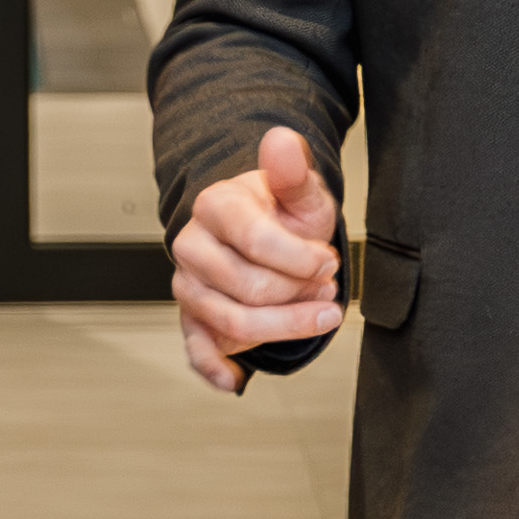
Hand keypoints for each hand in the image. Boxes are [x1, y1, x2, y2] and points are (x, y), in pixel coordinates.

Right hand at [169, 124, 345, 392]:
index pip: (255, 240)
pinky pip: (196, 350)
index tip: (328, 262)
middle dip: (299, 293)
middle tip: (327, 285)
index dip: (300, 259)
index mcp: (215, 206)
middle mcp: (193, 246)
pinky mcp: (192, 319)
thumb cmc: (282, 216)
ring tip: (317, 312)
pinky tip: (235, 378)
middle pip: (250, 288)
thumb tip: (281, 139)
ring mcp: (189, 285)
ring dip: (286, 325)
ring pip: (233, 321)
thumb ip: (293, 172)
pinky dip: (215, 368)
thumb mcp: (300, 194)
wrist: (265, 237)